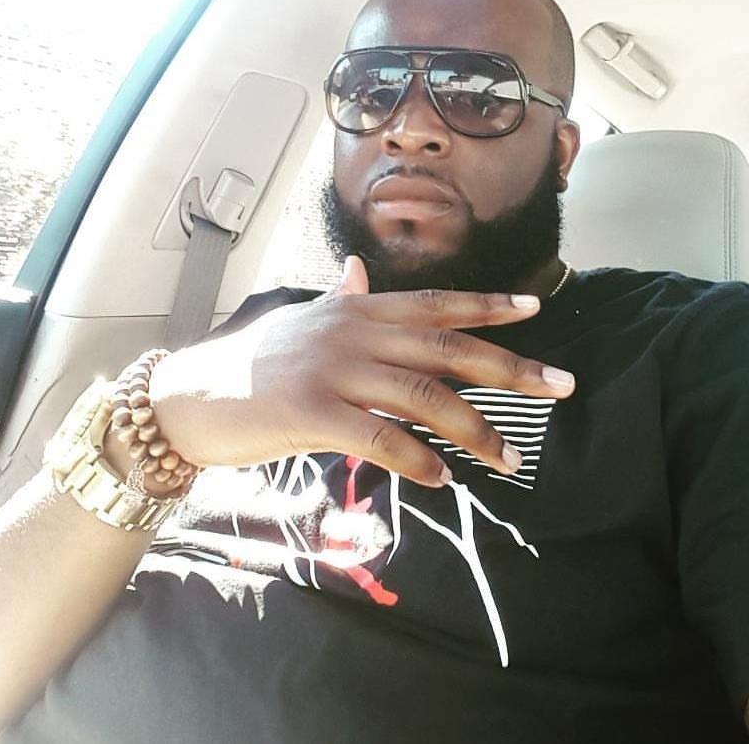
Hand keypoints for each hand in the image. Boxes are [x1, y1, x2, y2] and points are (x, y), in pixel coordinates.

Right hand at [147, 257, 575, 486]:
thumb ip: (342, 299)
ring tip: (510, 456)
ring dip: (474, 429)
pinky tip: (442, 477)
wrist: (189, 394)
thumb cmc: (254, 361)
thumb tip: (363, 271)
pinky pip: (378, 437)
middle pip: (447, 348)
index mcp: (359, 310)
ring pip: (423, 396)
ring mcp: (334, 370)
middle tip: (559, 386)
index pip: (437, 303)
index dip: (488, 305)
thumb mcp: (304, 320)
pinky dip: (415, 458)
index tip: (534, 308)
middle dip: (510, 367)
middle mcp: (355, 331)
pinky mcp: (311, 412)